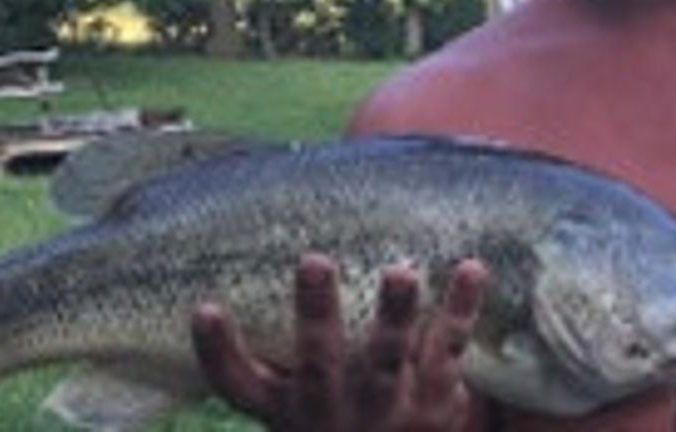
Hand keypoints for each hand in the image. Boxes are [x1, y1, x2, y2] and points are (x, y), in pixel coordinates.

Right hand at [191, 252, 487, 430]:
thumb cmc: (343, 427)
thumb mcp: (299, 407)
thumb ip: (281, 358)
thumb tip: (225, 279)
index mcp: (289, 411)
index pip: (241, 385)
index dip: (218, 352)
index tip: (204, 308)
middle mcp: (333, 408)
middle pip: (318, 362)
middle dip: (315, 311)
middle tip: (314, 260)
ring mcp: (387, 405)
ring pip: (386, 357)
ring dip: (394, 313)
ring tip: (400, 272)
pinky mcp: (436, 399)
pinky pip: (448, 349)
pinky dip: (460, 309)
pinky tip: (471, 268)